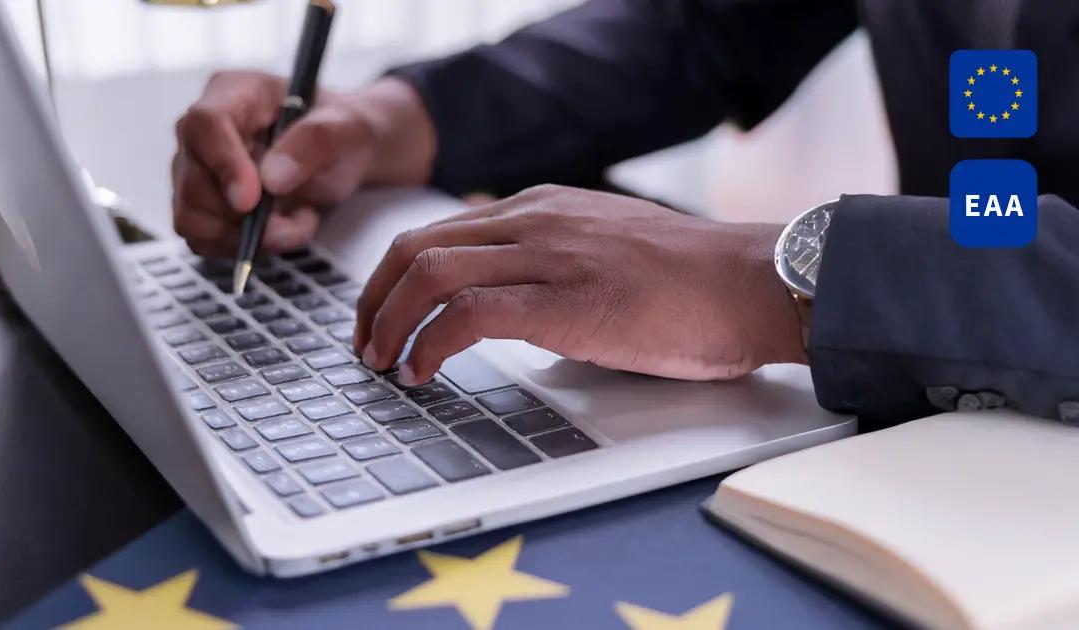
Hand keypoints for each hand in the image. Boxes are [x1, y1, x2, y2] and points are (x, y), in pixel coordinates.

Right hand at [171, 72, 435, 255]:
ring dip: (246, 237)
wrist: (347, 154)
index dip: (223, 165)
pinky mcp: (202, 205)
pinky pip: (203, 238)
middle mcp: (204, 130)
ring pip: (192, 217)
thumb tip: (271, 180)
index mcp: (234, 92)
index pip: (205, 124)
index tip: (252, 201)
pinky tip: (279, 231)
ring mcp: (197, 169)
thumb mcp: (346, 128)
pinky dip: (243, 247)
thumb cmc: (342, 131)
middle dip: (244, 218)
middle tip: (296, 224)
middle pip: (193, 181)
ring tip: (296, 225)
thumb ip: (314, 142)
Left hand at [353, 185, 806, 384]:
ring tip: (383, 362)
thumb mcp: (604, 252)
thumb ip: (552, 266)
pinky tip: (424, 373)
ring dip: (390, 322)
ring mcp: (548, 255)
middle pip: (417, 244)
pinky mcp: (563, 301)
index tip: (382, 314)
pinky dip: (428, 345)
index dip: (395, 276)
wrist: (749, 282)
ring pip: (429, 272)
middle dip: (374, 297)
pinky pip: (464, 315)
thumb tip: (509, 310)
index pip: (441, 230)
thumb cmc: (689, 281)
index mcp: (542, 208)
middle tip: (365, 343)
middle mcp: (535, 221)